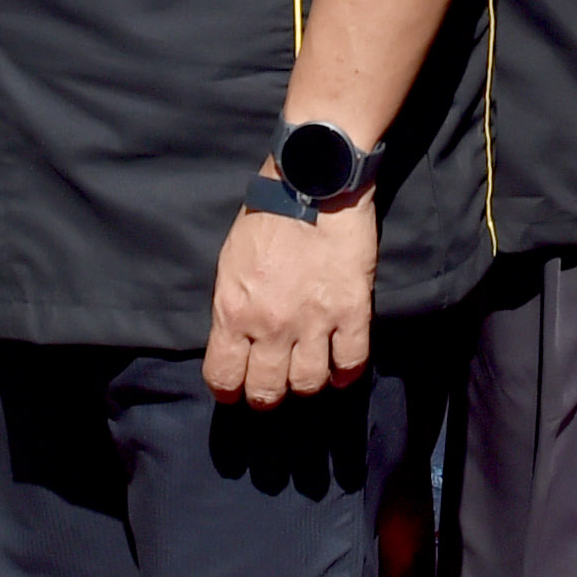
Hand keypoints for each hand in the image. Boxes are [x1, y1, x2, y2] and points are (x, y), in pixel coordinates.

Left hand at [200, 200, 374, 407]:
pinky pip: (351, 362)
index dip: (228, 390)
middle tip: (271, 387)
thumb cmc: (266, 216)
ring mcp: (315, 320)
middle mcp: (272, 325)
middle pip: (267, 391)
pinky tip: (340, 368)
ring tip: (307, 371)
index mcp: (234, 311)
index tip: (235, 389)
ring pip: (309, 383)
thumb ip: (233, 307)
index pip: (224, 376)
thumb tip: (237, 340)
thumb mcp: (230, 263)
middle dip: (266, 395)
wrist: (314, 181)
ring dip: (306, 383)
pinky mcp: (352, 310)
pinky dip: (345, 372)